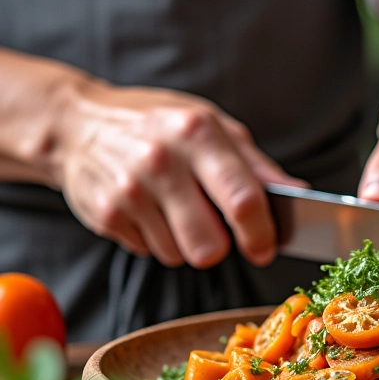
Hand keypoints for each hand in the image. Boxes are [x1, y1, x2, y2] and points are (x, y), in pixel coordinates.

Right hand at [52, 77, 306, 267]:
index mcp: (197, 134)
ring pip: (180, 256)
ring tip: (179, 210)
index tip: (266, 247)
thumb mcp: (213, 126)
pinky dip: (158, 240)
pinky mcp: (106, 215)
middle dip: (223, 247)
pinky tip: (151, 211)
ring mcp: (129, 191)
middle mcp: (162, 162)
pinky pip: (150, 252)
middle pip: (210, 246)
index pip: (243, 201)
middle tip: (221, 231)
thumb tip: (300, 195)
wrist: (76, 123)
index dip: (262, 234)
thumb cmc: (160, 123)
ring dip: (188, 244)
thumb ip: (257, 166)